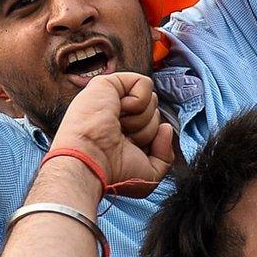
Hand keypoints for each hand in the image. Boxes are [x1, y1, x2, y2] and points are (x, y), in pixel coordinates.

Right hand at [48, 72, 175, 197]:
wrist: (90, 161)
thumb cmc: (113, 171)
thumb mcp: (149, 174)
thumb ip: (165, 154)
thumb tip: (166, 128)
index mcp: (124, 133)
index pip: (154, 128)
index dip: (150, 140)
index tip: (129, 152)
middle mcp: (118, 115)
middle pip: (155, 114)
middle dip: (146, 131)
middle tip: (122, 139)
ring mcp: (112, 99)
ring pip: (152, 100)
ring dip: (140, 120)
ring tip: (117, 127)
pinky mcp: (108, 83)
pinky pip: (144, 83)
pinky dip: (138, 101)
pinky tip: (119, 110)